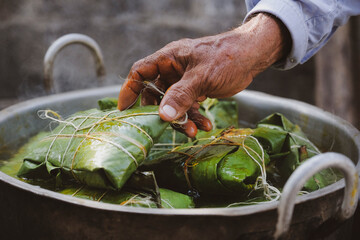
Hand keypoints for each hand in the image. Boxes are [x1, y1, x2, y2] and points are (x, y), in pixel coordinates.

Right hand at [118, 13, 290, 136]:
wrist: (252, 57)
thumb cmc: (226, 57)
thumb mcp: (202, 76)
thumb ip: (182, 96)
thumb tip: (163, 115)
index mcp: (169, 58)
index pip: (140, 72)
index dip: (129, 90)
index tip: (123, 109)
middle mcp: (174, 69)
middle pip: (156, 93)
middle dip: (161, 111)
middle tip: (164, 126)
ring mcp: (185, 80)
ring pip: (174, 104)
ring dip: (182, 119)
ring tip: (193, 132)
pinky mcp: (197, 90)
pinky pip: (189, 107)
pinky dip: (195, 118)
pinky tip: (205, 126)